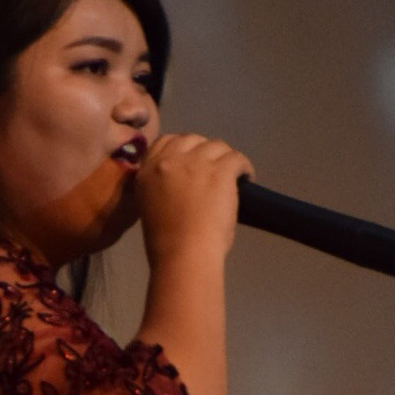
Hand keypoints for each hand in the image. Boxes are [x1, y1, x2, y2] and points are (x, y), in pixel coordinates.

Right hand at [136, 133, 254, 267]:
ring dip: (225, 159)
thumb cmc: (167, 244)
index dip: (182, 148)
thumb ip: (161, 188)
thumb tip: (180, 186)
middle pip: (192, 139)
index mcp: (147, 171)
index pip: (165, 142)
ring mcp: (196, 162)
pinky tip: (247, 178)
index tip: (192, 160)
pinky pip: (236, 158)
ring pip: (216, 146)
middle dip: (204, 151)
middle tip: (214, 170)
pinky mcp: (220, 170)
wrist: (184, 254)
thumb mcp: (151, 208)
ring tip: (233, 176)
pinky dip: (244, 167)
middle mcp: (169, 160)